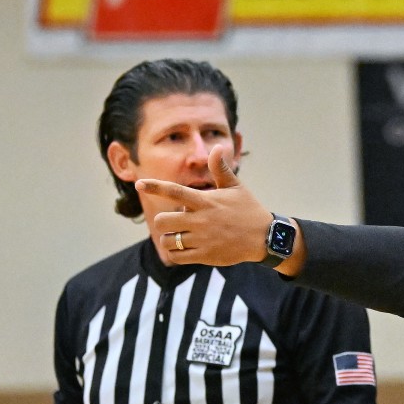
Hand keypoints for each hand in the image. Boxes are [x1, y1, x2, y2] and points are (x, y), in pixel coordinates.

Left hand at [135, 146, 282, 268]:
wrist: (264, 238)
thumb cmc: (248, 210)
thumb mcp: (236, 187)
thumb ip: (221, 169)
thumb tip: (216, 147)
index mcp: (205, 201)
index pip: (175, 191)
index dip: (155, 187)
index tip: (139, 184)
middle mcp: (201, 220)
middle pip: (163, 221)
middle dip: (163, 222)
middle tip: (174, 223)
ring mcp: (202, 239)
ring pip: (168, 240)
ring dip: (170, 238)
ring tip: (180, 236)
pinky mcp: (205, 256)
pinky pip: (177, 256)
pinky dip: (175, 253)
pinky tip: (184, 249)